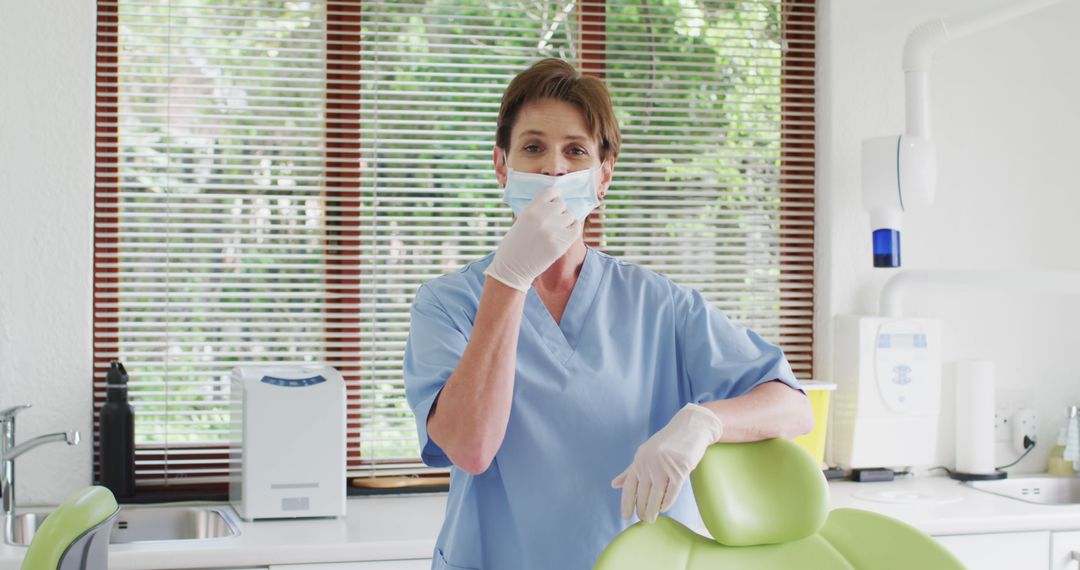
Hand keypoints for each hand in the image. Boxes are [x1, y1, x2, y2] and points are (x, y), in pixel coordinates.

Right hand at [484, 186, 580, 291]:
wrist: (512, 267)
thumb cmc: (515, 244)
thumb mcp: (522, 221)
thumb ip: (537, 211)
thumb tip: (555, 205)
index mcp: (530, 209)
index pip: (551, 192)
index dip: (555, 197)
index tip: (556, 202)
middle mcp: (542, 216)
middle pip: (562, 205)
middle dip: (559, 212)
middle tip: (553, 223)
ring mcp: (552, 230)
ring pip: (570, 217)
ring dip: (566, 222)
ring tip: (557, 231)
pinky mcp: (560, 244)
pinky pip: (575, 230)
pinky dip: (572, 231)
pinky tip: (564, 236)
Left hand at [611, 403, 723, 523]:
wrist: (690, 427)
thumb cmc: (667, 442)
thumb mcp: (646, 453)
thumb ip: (631, 470)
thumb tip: (614, 484)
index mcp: (639, 460)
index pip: (629, 487)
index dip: (626, 503)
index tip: (626, 516)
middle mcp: (649, 464)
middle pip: (642, 494)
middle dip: (642, 510)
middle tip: (643, 520)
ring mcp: (664, 466)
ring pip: (655, 496)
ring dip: (652, 511)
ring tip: (651, 519)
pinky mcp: (680, 469)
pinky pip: (671, 492)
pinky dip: (666, 503)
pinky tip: (663, 508)